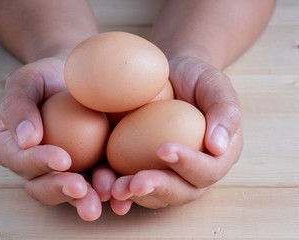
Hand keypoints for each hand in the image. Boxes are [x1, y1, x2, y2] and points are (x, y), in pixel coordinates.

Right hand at [0, 56, 115, 220]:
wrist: (78, 79)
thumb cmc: (48, 77)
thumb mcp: (27, 81)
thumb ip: (18, 106)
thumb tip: (26, 139)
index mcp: (16, 150)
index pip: (23, 162)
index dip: (39, 164)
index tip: (62, 159)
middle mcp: (39, 167)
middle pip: (44, 188)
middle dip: (62, 191)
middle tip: (80, 189)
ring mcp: (68, 171)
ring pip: (73, 193)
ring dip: (88, 198)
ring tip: (104, 195)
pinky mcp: (92, 169)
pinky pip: (100, 184)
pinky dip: (111, 190)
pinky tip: (122, 192)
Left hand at [110, 57, 242, 213]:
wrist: (169, 77)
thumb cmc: (195, 78)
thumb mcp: (214, 84)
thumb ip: (225, 111)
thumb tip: (217, 147)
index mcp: (217, 156)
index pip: (207, 170)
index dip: (188, 165)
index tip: (163, 149)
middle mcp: (193, 172)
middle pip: (181, 192)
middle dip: (157, 189)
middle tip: (134, 183)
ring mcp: (167, 173)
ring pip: (154, 195)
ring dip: (134, 195)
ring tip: (115, 189)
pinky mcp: (143, 169)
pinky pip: (132, 185)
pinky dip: (117, 187)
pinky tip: (103, 186)